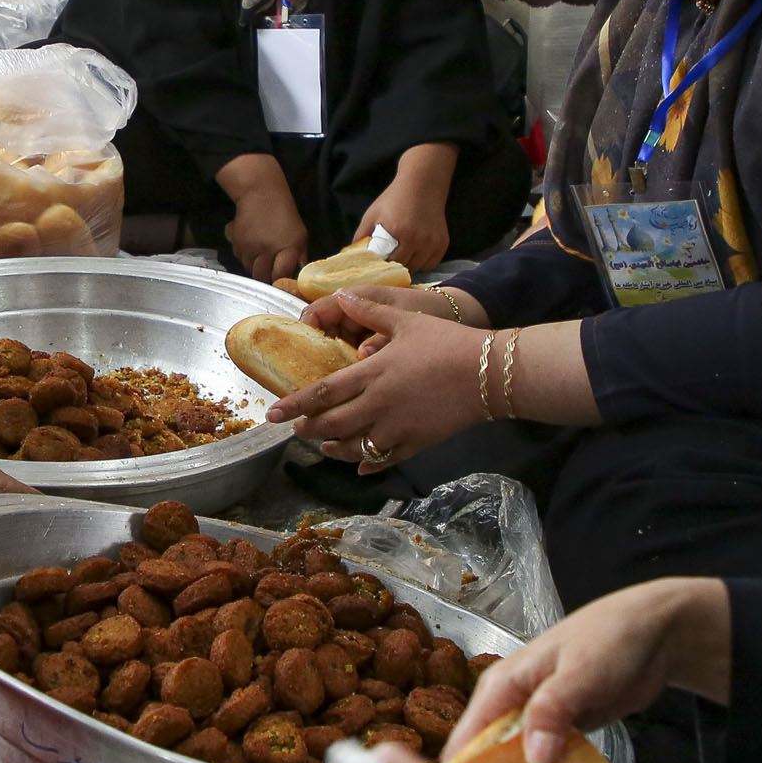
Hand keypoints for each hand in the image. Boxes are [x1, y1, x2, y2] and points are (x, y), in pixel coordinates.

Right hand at [216, 155, 309, 281]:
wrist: (260, 193)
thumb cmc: (283, 212)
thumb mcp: (299, 233)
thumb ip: (299, 255)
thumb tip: (299, 273)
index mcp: (288, 246)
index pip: (281, 275)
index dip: (281, 280)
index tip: (281, 281)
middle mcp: (269, 249)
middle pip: (263, 276)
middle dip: (266, 276)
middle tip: (270, 270)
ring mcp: (251, 247)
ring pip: (250, 269)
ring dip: (255, 266)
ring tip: (262, 253)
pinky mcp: (238, 243)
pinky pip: (240, 258)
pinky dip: (246, 256)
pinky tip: (252, 245)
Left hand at [265, 289, 485, 472]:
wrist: (488, 373)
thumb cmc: (447, 342)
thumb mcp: (406, 320)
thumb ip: (370, 311)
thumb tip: (343, 297)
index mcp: (372, 373)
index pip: (322, 393)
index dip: (294, 405)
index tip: (273, 414)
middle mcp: (378, 405)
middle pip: (331, 424)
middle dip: (308, 429)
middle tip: (295, 430)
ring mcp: (397, 428)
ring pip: (354, 448)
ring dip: (333, 448)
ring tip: (323, 446)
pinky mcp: (417, 443)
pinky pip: (385, 460)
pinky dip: (369, 464)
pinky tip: (361, 465)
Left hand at [353, 181, 451, 270]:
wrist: (422, 184)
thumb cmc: (394, 199)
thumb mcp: (373, 214)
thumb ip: (361, 235)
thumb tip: (350, 255)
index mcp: (398, 231)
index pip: (389, 262)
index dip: (383, 266)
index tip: (378, 265)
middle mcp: (417, 238)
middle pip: (404, 266)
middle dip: (395, 266)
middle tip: (389, 261)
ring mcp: (432, 241)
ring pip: (418, 267)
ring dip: (409, 265)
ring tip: (402, 256)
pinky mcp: (442, 243)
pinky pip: (431, 263)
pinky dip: (422, 263)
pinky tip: (415, 254)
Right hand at [453, 577, 732, 762]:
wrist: (656, 632)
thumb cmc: (613, 639)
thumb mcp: (581, 672)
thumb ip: (553, 710)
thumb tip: (533, 758)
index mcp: (501, 686)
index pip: (465, 740)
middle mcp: (509, 705)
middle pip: (483, 758)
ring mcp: (534, 720)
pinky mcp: (558, 731)